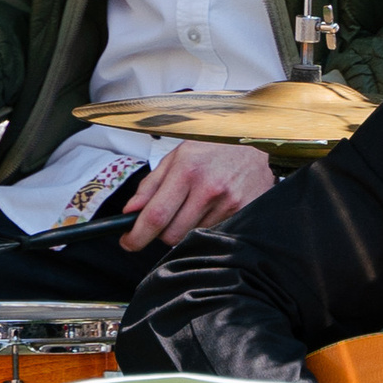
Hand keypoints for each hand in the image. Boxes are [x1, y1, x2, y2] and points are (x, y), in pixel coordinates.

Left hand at [114, 141, 275, 252]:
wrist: (254, 140)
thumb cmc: (213, 147)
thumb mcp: (177, 156)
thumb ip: (151, 185)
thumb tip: (130, 212)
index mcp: (187, 170)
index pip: (156, 215)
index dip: (137, 236)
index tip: (128, 242)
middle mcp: (209, 188)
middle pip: (172, 234)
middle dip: (161, 233)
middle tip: (164, 219)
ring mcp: (229, 203)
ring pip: (192, 236)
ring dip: (185, 228)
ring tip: (194, 205)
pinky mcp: (243, 212)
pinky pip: (213, 233)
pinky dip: (206, 227)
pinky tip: (211, 208)